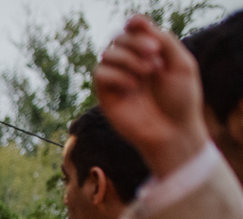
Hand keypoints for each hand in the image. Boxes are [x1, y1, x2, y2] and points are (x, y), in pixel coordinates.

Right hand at [94, 15, 209, 177]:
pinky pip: (100, 74)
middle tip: (156, 55)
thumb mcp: (181, 63)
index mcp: (149, 54)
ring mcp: (118, 79)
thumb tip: (135, 22)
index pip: (133, 30)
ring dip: (128, 58)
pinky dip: (117, 75)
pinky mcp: (106, 96)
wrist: (173, 131)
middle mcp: (131, 64)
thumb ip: (163, 40)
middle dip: (136, 42)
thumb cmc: (181, 99)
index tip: (140, 25)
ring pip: (107, 53)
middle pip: (119, 38)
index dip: (134, 25)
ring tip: (148, 72)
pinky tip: (133, 86)